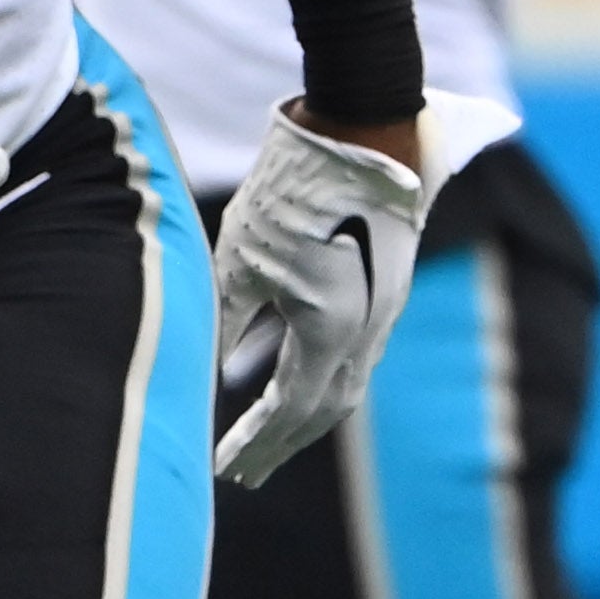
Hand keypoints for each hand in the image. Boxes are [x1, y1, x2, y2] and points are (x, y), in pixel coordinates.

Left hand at [210, 90, 523, 483]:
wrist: (363, 124)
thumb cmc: (291, 190)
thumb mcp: (239, 261)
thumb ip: (225, 326)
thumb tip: (209, 377)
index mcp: (331, 328)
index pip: (292, 408)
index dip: (256, 444)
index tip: (223, 472)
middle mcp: (369, 327)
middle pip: (328, 408)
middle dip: (285, 444)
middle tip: (245, 474)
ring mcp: (387, 307)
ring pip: (348, 382)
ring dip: (308, 416)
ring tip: (271, 438)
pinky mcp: (390, 285)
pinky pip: (358, 353)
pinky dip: (326, 380)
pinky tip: (300, 379)